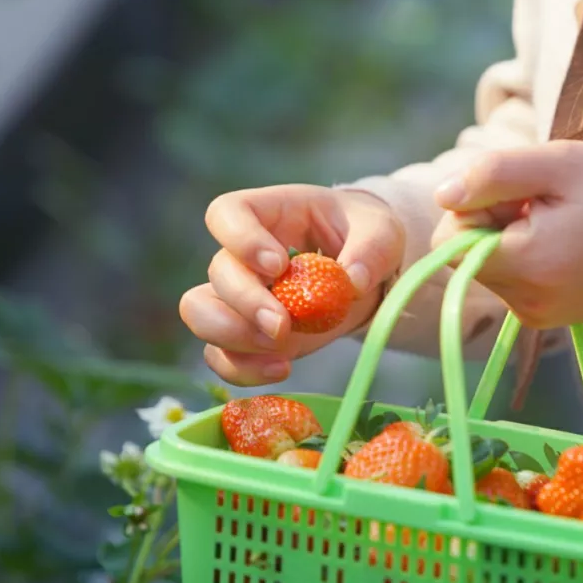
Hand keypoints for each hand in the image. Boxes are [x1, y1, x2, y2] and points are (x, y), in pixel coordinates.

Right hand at [180, 184, 404, 385]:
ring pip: (200, 312)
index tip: (277, 265)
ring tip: (280, 349)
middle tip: (282, 325)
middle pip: (217, 270)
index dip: (241, 239)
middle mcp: (242, 254)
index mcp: (269, 214)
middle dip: (246, 303)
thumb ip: (371, 249)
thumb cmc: (363, 236)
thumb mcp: (381, 230)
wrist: (361, 273)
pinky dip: (243, 369)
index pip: (228, 213)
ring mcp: (239, 296)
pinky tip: (282, 369)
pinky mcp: (247, 335)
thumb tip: (352, 281)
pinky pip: (220, 355)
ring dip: (233, 336)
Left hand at [431, 141, 582, 327]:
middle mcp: (528, 302)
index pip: (449, 242)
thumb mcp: (557, 162)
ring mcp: (538, 315)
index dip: (473, 208)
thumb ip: (492, 174)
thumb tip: (441, 195)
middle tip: (542, 205)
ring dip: (509, 240)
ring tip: (559, 222)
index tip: (517, 194)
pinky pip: (510, 283)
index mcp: (528, 264)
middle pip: (466, 257)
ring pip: (487, 270)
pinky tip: (564, 242)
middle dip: (491, 224)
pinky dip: (525, 258)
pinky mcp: (547, 318)